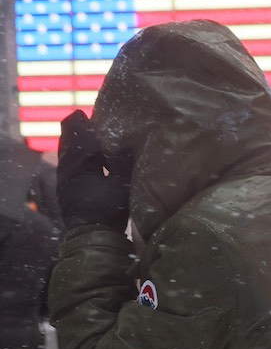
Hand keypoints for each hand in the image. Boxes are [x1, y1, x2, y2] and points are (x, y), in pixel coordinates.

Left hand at [56, 111, 131, 233]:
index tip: (86, 114)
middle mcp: (66, 167)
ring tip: (91, 145)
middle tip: (89, 126)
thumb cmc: (106, 207)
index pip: (74, 132)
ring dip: (78, 149)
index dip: (79, 121)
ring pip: (67, 157)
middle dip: (77, 133)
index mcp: (77, 160)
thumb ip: (122, 162)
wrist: (90, 234)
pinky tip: (89, 166)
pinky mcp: (67, 192)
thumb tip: (127, 144)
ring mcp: (64, 180)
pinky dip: (78, 162)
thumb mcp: (121, 182)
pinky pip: (70, 168)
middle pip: (68, 143)